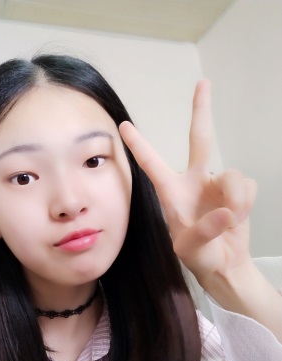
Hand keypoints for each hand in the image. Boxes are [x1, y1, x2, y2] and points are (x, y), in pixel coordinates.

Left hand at [119, 79, 256, 291]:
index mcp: (172, 192)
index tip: (123, 125)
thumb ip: (203, 232)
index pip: (152, 164)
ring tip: (230, 222)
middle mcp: (194, 181)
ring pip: (232, 175)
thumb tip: (225, 211)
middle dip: (201, 111)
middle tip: (202, 82)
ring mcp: (217, 184)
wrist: (224, 265)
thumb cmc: (198, 257)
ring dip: (236, 200)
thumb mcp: (189, 249)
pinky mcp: (239, 190)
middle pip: (200, 139)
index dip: (139, 145)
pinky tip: (238, 218)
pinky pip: (248, 186)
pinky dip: (246, 204)